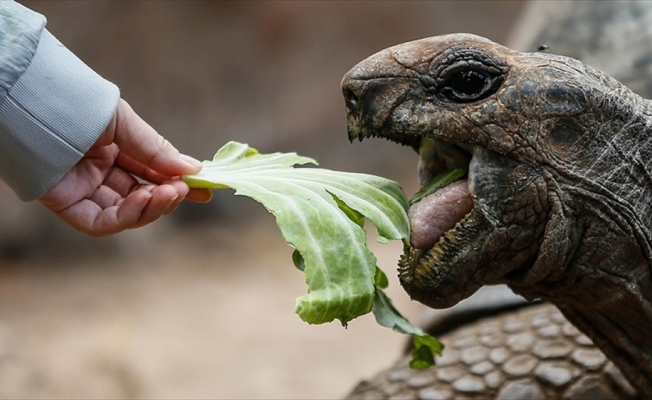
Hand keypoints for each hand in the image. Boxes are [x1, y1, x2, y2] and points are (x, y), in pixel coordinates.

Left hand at [39, 99, 211, 235]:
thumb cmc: (78, 105)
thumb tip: (193, 170)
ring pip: (127, 214)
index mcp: (112, 151)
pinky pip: (102, 222)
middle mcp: (99, 174)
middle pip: (142, 197)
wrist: (35, 104)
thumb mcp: (125, 124)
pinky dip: (128, 216)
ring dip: (154, 207)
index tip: (205, 189)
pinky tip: (146, 199)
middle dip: (169, 197)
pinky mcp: (68, 207)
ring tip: (171, 192)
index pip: (151, 174)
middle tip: (189, 191)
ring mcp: (84, 191)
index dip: (178, 183)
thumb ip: (155, 150)